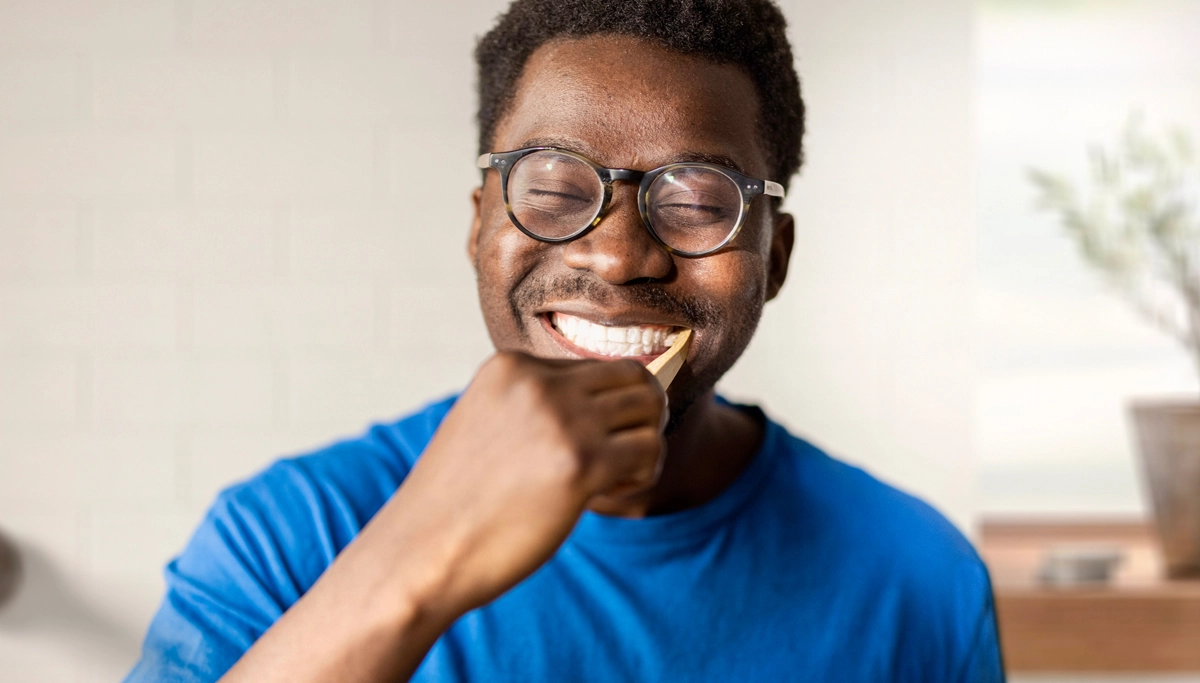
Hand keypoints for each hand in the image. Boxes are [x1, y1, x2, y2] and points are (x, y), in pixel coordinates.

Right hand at [381, 351, 668, 621]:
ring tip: (614, 477)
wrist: (421, 552)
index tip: (589, 443)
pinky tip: (607, 496)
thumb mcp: (486, 422)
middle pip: (634, 376)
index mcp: (510, 366)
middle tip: (625, 453)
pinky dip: (642, 475)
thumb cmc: (457, 501)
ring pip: (650, 408)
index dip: (606, 406)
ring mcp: (561, 419)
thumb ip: (533, 404)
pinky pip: (649, 452)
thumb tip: (602, 404)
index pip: (595, 365)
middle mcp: (538, 382)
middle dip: (642, 414)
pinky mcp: (581, 463)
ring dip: (645, 444)